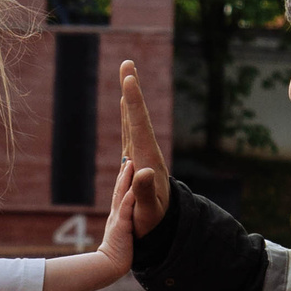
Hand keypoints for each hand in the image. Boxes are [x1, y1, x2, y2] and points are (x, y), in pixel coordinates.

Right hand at [98, 157, 138, 275]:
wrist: (108, 266)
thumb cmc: (115, 255)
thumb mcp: (118, 236)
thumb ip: (120, 227)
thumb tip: (123, 224)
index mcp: (117, 216)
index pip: (120, 194)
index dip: (123, 179)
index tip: (127, 165)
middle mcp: (116, 214)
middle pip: (119, 189)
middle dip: (124, 172)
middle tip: (128, 156)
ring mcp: (118, 219)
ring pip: (121, 195)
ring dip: (126, 179)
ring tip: (130, 164)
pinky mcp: (121, 227)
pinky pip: (125, 210)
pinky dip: (128, 198)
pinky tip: (132, 189)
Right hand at [116, 61, 170, 235]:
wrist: (164, 227)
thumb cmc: (154, 222)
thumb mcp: (149, 211)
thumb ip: (145, 192)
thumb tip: (141, 170)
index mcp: (148, 159)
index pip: (139, 124)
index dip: (134, 101)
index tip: (129, 79)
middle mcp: (146, 151)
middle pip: (137, 115)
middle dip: (132, 90)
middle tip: (128, 63)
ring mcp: (142, 153)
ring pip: (134, 119)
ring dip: (130, 97)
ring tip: (127, 75)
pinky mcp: (137, 157)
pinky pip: (130, 129)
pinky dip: (128, 113)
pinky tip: (126, 104)